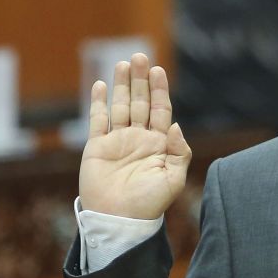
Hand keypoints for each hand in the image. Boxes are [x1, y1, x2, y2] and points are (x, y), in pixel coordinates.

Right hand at [78, 53, 190, 218]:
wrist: (119, 221)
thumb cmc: (149, 204)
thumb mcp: (173, 180)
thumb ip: (179, 152)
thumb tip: (176, 126)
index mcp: (159, 145)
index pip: (161, 110)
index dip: (159, 90)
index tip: (158, 70)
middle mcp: (139, 139)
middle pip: (140, 102)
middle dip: (140, 80)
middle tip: (140, 56)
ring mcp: (118, 141)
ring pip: (120, 106)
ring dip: (121, 85)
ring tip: (123, 63)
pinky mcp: (97, 147)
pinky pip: (98, 120)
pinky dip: (98, 102)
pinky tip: (100, 85)